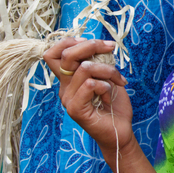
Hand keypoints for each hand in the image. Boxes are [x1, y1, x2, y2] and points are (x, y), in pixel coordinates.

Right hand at [44, 38, 135, 154]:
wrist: (121, 130)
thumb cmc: (114, 104)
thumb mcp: (107, 76)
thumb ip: (97, 62)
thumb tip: (98, 45)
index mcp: (69, 79)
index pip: (53, 54)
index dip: (69, 42)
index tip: (93, 43)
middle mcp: (64, 88)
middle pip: (65, 55)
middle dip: (91, 45)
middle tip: (110, 48)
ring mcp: (67, 99)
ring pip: (84, 68)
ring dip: (107, 71)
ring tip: (117, 82)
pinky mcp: (75, 109)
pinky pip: (89, 85)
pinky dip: (105, 86)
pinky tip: (109, 96)